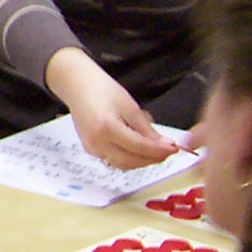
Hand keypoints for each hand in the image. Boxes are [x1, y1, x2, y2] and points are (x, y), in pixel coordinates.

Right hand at [45, 48, 177, 168]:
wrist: (77, 86)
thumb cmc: (102, 90)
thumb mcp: (130, 106)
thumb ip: (147, 129)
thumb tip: (164, 145)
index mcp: (107, 128)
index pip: (139, 147)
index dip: (159, 150)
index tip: (174, 148)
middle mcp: (97, 142)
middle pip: (131, 161)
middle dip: (152, 158)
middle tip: (168, 151)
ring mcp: (92, 148)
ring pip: (123, 165)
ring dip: (142, 160)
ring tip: (154, 149)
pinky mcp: (91, 150)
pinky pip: (114, 160)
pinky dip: (129, 157)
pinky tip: (138, 147)